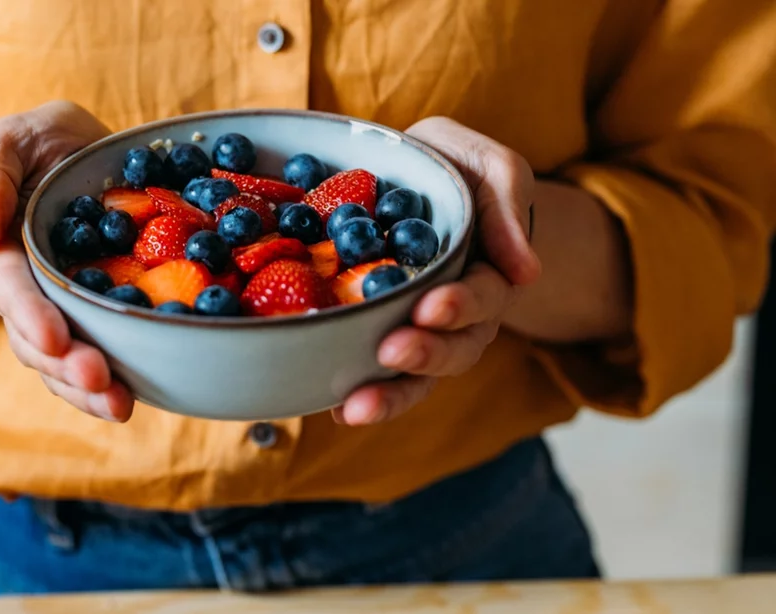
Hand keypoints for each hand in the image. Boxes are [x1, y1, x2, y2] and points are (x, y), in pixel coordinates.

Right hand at [0, 101, 134, 421]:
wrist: (73, 154)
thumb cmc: (35, 145)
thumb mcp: (6, 141)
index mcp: (2, 251)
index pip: (11, 289)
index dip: (30, 315)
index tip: (54, 338)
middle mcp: (29, 290)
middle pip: (37, 339)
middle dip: (65, 364)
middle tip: (98, 380)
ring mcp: (64, 308)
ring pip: (65, 359)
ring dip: (89, 388)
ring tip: (120, 405)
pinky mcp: (100, 314)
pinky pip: (103, 352)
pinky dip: (118, 377)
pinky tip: (139, 395)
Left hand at [333, 117, 541, 425]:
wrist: (410, 178)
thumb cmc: (454, 168)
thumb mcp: (488, 166)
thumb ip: (508, 203)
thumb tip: (527, 272)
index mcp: (489, 274)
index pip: (483, 297)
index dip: (460, 306)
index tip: (432, 307)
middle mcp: (459, 315)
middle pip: (454, 350)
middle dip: (425, 355)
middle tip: (391, 352)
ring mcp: (419, 331)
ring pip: (415, 376)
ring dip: (389, 395)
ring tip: (355, 409)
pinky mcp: (379, 336)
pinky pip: (373, 374)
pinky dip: (354, 393)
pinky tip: (329, 409)